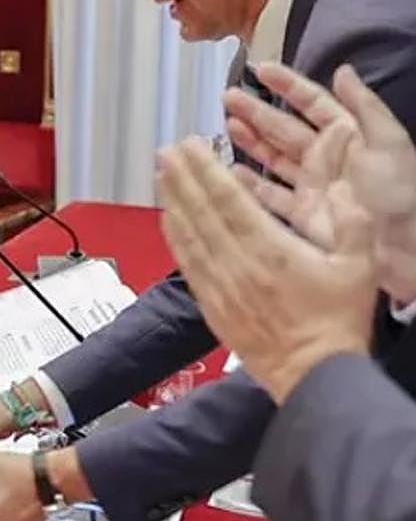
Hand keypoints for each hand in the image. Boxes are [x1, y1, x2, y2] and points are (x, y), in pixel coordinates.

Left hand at [157, 137, 377, 402]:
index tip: (191, 146)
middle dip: (182, 177)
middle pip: (202, 212)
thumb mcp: (359, 267)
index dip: (206, 170)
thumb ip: (351, 222)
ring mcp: (221, 284)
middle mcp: (238, 263)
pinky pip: (186, 263)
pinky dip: (174, 237)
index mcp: (271, 249)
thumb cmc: (337, 322)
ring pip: (188, 234)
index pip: (229, 200)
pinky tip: (166, 219)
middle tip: (166, 150)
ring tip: (160, 174)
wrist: (314, 375)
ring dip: (172, 201)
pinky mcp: (211, 304)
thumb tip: (340, 189)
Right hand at [224, 62, 415, 299]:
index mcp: (348, 136)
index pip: (313, 103)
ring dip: (250, 141)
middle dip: (257, 111)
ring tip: (227, 125)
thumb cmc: (396, 192)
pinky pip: (270, 195)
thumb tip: (342, 71)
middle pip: (285, 128)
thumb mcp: (388, 142)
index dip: (288, 85)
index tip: (261, 69)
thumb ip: (364, 105)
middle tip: (228, 96)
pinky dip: (250, 184)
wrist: (400, 248)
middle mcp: (327, 158)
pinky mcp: (302, 214)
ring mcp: (312, 186)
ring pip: (273, 158)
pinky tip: (231, 171)